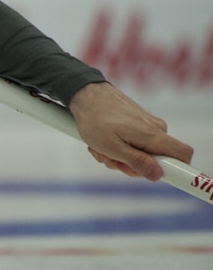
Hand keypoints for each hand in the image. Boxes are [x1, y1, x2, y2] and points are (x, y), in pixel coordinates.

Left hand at [68, 82, 193, 180]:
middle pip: (157, 160)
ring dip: (119, 157)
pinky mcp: (140, 123)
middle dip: (131, 165)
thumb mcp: (111, 147)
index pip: (183, 154)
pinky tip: (102, 143)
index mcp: (153, 136)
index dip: (176, 169)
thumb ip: (136, 161)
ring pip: (142, 153)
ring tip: (100, 149)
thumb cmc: (95, 120)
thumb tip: (158, 174)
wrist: (86, 95)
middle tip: (108, 159)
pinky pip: (135, 144)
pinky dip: (119, 147)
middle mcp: (157, 129)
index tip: (153, 174)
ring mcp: (149, 126)